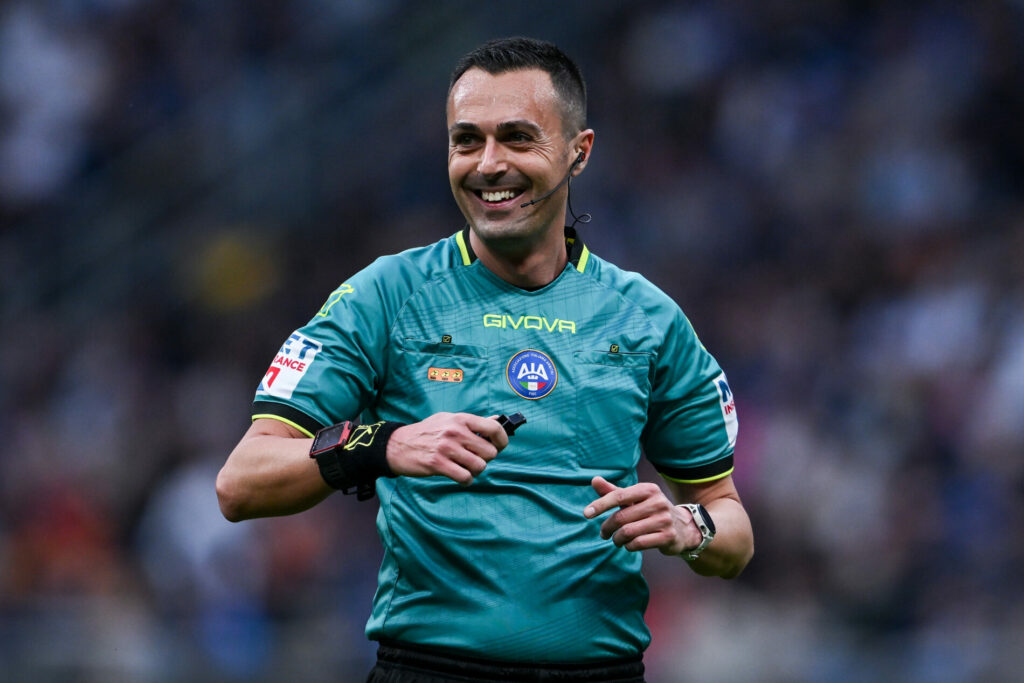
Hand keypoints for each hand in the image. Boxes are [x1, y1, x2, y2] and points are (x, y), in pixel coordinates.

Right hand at [386, 412, 508, 484]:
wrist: (397, 445)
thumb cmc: (426, 432)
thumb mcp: (448, 420)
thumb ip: (472, 422)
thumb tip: (497, 420)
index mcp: (460, 419)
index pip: (494, 428)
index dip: (502, 440)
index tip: (499, 446)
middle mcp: (455, 431)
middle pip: (490, 452)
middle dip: (485, 459)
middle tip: (475, 459)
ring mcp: (446, 448)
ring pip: (479, 466)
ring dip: (475, 471)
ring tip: (466, 468)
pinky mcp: (437, 464)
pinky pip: (465, 477)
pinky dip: (466, 481)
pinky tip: (460, 477)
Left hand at [583, 476, 701, 554]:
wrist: (683, 528)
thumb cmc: (651, 511)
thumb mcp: (634, 499)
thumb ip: (613, 492)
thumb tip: (594, 480)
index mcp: (648, 489)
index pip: (619, 496)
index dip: (601, 505)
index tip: (586, 513)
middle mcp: (658, 502)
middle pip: (621, 517)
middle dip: (607, 527)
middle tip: (603, 533)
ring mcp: (664, 520)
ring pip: (628, 532)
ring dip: (617, 539)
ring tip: (615, 540)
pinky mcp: (668, 536)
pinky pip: (639, 543)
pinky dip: (628, 546)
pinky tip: (628, 545)